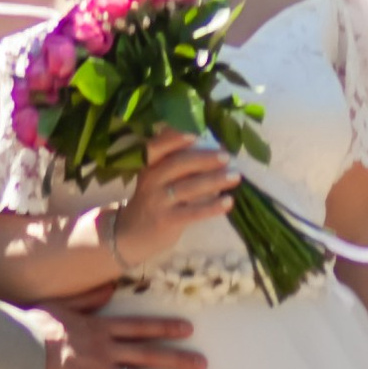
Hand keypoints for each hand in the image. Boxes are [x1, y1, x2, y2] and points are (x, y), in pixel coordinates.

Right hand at [36, 304, 205, 368]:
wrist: (17, 350)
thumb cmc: (34, 326)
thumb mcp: (62, 305)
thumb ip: (88, 299)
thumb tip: (109, 288)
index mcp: (100, 328)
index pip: (140, 327)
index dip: (165, 328)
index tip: (188, 330)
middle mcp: (106, 350)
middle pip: (149, 355)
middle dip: (178, 359)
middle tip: (202, 365)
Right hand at [102, 125, 239, 276]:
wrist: (131, 234)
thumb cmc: (153, 199)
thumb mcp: (156, 178)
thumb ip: (177, 163)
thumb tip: (215, 148)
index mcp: (149, 165)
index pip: (156, 147)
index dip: (174, 139)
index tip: (196, 134)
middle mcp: (151, 180)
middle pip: (178, 165)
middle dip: (204, 159)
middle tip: (227, 157)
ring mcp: (158, 201)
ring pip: (189, 188)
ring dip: (214, 181)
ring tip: (235, 177)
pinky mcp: (167, 221)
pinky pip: (193, 213)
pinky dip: (212, 207)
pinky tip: (229, 202)